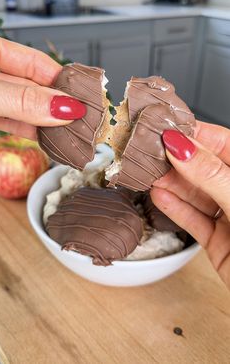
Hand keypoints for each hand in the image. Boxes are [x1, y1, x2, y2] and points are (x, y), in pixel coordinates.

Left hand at [0, 35, 85, 139]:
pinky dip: (29, 130)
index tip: (83, 100)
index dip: (64, 81)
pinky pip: (12, 121)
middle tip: (82, 122)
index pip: (38, 62)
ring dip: (47, 123)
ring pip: (25, 107)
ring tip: (70, 134)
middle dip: (59, 106)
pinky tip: (47, 138)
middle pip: (35, 87)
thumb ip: (23, 100)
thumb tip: (63, 106)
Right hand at [151, 121, 229, 288]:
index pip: (222, 143)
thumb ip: (211, 175)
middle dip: (176, 160)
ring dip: (171, 184)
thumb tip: (181, 147)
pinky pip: (193, 219)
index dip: (194, 135)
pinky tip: (159, 195)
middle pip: (203, 168)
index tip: (166, 129)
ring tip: (148, 172)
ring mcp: (229, 215)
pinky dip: (175, 208)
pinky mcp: (217, 239)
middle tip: (150, 152)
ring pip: (195, 193)